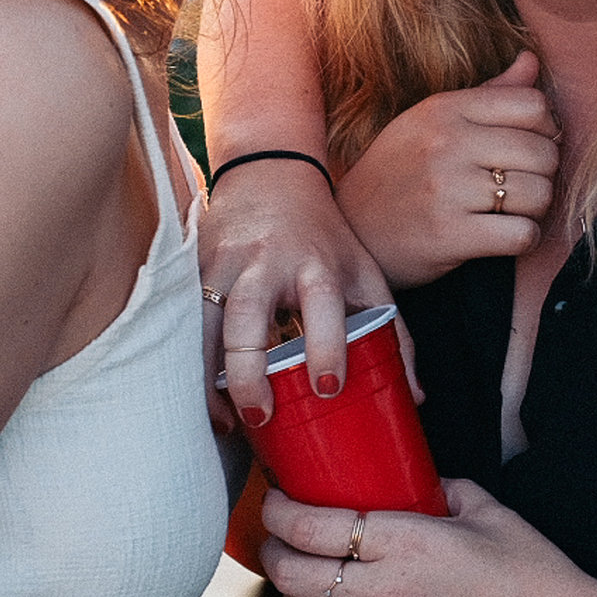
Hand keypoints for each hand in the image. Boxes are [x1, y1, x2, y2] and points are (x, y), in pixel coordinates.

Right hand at [203, 160, 391, 427]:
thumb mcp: (364, 272)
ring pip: (200, 324)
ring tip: (225, 423)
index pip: (322, 303)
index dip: (327, 346)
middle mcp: (264, 262)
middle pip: (246, 316)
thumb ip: (391, 330)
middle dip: (248, 372)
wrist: (270, 174)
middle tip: (259, 419)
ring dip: (206, 378)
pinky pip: (181, 323)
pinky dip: (188, 362)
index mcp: (315, 262)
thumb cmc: (325, 236)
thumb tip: (415, 397)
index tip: (328, 389)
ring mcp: (221, 265)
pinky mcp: (190, 271)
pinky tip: (200, 397)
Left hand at [259, 480, 596, 596]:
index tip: (277, 502)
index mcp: (409, 543)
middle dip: (276, 551)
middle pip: (294, 574)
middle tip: (281, 539)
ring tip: (301, 581)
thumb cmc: (536, 579)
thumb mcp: (490, 513)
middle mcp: (388, 595)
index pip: (312, 526)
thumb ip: (443, 489)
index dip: (279, 512)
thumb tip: (415, 480)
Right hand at [337, 54, 560, 289]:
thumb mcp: (431, 122)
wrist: (352, 232)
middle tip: (523, 186)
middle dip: (544, 173)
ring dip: (535, 209)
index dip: (546, 130)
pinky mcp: (450, 234)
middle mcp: (446, 142)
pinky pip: (522, 234)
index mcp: (445, 108)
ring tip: (512, 211)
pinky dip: (523, 239)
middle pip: (543, 152)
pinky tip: (503, 236)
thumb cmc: (399, 172)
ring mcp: (447, 189)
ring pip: (539, 194)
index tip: (529, 149)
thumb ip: (488, 93)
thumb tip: (532, 60)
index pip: (533, 105)